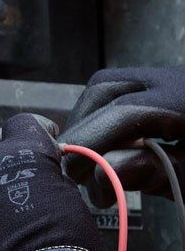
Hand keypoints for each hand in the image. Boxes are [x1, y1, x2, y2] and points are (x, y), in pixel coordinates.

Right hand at [61, 67, 184, 206]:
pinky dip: (101, 117)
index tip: (75, 173)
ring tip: (88, 160)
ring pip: (108, 86)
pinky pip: (118, 91)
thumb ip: (152, 174)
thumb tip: (101, 174)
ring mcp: (168, 77)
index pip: (125, 111)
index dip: (90, 142)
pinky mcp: (162, 84)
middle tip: (75, 171)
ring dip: (88, 121)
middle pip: (106, 88)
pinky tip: (104, 145)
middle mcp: (176, 78)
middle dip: (83, 129)